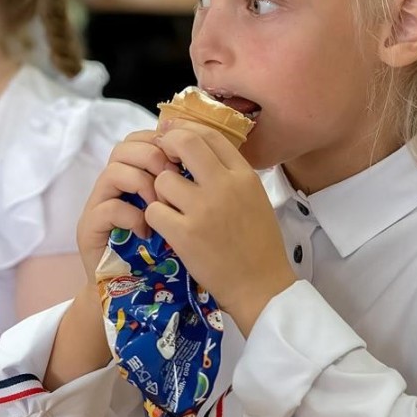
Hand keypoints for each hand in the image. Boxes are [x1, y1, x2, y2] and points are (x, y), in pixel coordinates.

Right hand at [76, 130, 175, 284]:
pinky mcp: (89, 228)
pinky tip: (148, 231)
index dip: (163, 139)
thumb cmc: (166, 251)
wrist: (136, 291)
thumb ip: (187, 184)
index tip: (186, 156)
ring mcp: (99, 204)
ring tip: (162, 204)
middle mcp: (115, 184)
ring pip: (114, 171)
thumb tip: (210, 159)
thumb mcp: (182, 213)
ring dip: (143, 183)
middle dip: (154, 156)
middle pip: (125, 147)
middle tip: (175, 176)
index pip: (143, 138)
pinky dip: (131, 215)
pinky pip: (108, 208)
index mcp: (137, 173)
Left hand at [148, 121, 296, 335]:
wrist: (261, 286)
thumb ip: (230, 175)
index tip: (172, 136)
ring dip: (160, 192)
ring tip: (170, 207)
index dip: (185, 130)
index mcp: (244, 176)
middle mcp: (224, 186)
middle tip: (160, 159)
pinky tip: (167, 227)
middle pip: (184, 142)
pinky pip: (154, 210)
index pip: (210, 135)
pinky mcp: (185, 234)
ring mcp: (203, 209)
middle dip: (165, 146)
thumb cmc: (259, 244)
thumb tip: (199, 153)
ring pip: (163, 179)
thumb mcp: (255, 198)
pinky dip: (156, 218)